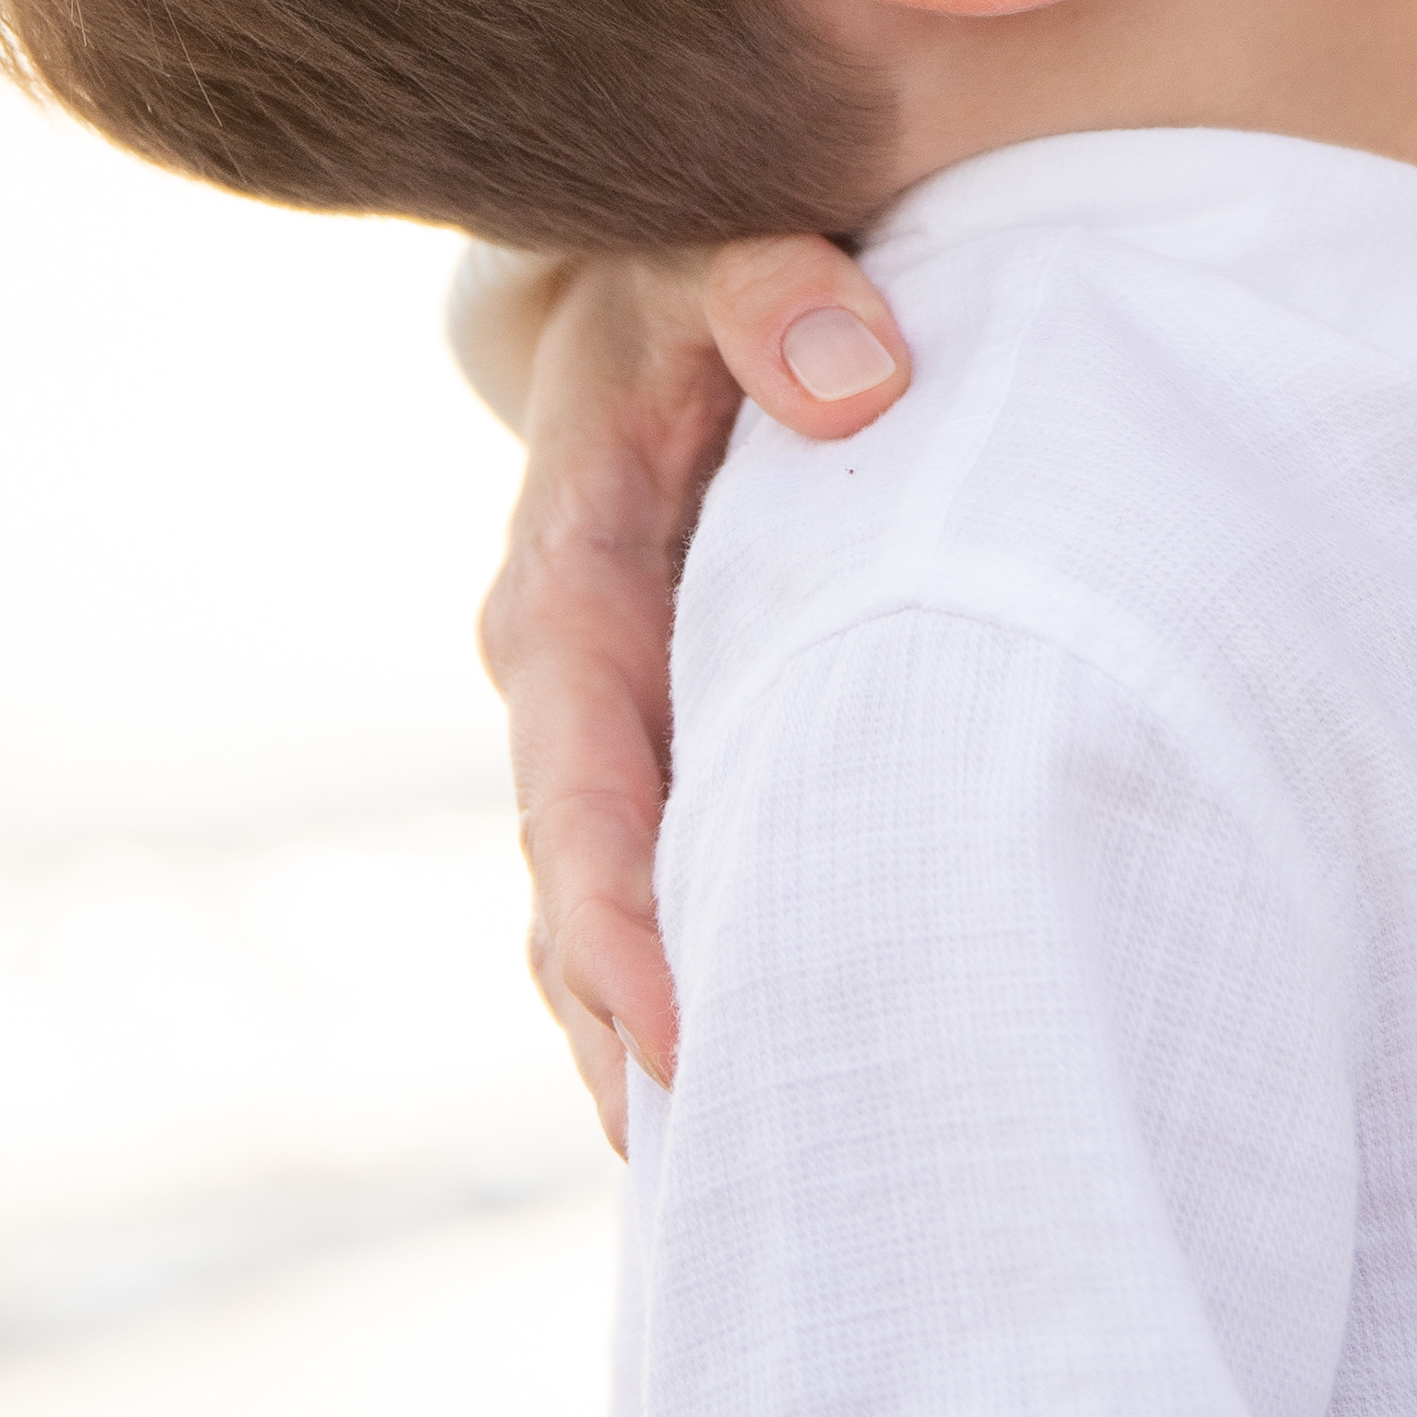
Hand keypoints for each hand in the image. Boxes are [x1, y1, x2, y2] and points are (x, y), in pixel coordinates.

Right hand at [477, 233, 909, 1142]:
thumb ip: (782, 294)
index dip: (615, 921)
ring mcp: (593, 704)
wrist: (660, 251)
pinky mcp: (643, 718)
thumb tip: (859, 382)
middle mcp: (557, 663)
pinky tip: (735, 1072)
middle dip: (621, 1022)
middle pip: (572, 880)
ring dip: (632, 1023)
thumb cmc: (707, 258)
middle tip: (704, 1167)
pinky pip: (640, 863)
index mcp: (567, 574)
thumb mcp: (729, 242)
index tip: (678, 1042)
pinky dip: (666, 964)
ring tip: (715, 1174)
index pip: (577, 780)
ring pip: (592, 897)